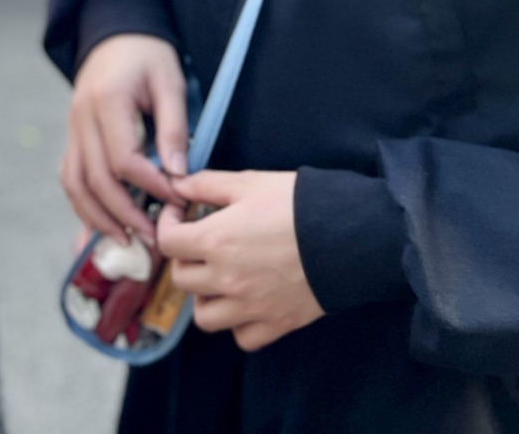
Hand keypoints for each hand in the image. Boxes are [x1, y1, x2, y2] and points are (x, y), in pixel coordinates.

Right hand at [61, 33, 187, 240]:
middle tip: (153, 238)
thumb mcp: (169, 82)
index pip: (124, 159)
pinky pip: (71, 176)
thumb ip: (172, 127)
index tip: (177, 199)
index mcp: (107, 101)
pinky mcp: (72, 136)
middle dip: (124, 214)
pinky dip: (84, 204)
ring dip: (98, 217)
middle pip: (95, 179)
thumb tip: (177, 173)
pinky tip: (105, 222)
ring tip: (126, 240)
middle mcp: (81, 118)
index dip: (151, 185)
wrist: (115, 34)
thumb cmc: (147, 55)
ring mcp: (72, 128)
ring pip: (75, 184)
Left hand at [158, 170, 323, 352]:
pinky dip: (239, 324)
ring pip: (205, 317)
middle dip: (185, 258)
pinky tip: (247, 302)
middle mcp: (227, 279)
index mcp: (216, 241)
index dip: (168, 223)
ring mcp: (251, 307)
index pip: (168, 242)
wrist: (350, 235)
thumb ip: (207, 184)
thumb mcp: (250, 182)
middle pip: (181, 279)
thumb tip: (179, 186)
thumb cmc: (299, 203)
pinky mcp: (277, 323)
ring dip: (205, 298)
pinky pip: (243, 337)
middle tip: (201, 243)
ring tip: (219, 278)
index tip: (181, 213)